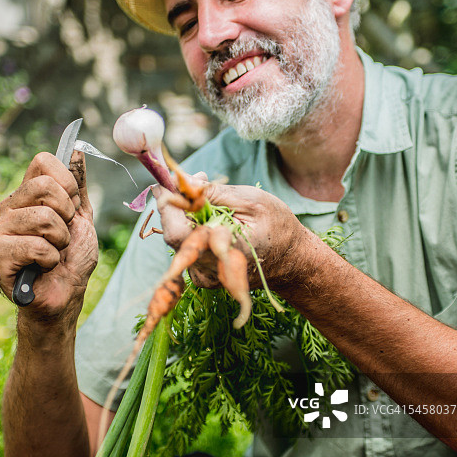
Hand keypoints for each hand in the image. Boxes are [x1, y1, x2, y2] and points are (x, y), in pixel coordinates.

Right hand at [0, 150, 97, 318]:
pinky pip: (36, 245)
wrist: (65, 296)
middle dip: (67, 214)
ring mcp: (0, 228)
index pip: (43, 161)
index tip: (72, 207)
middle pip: (45, 185)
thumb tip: (76, 151)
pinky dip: (51, 260)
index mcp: (28, 194)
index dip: (67, 182)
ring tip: (53, 253)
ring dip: (60, 241)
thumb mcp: (82, 217)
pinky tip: (42, 267)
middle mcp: (10, 206)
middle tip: (62, 235)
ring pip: (44, 218)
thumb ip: (78, 186)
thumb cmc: (72, 259)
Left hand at [154, 177, 304, 290]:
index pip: (176, 232)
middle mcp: (208, 270)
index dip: (166, 205)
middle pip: (173, 234)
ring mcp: (204, 276)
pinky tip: (209, 216)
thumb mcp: (251, 201)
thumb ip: (215, 193)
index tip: (164, 182)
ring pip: (180, 240)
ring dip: (185, 214)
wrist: (292, 259)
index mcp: (222, 252)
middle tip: (191, 180)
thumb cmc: (277, 227)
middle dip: (177, 204)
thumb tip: (184, 181)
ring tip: (206, 195)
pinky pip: (188, 247)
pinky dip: (193, 227)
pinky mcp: (203, 275)